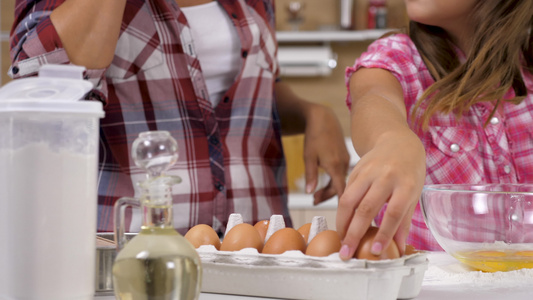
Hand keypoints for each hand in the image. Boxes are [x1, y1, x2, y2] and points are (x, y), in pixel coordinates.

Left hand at [302, 104, 349, 203]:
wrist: (323, 117)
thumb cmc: (314, 136)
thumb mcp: (308, 156)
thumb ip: (311, 176)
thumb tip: (310, 193)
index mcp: (335, 165)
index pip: (342, 191)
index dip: (342, 205)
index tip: (338, 216)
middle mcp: (344, 164)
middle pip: (340, 188)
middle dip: (328, 196)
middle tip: (314, 201)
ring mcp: (346, 160)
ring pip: (340, 181)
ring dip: (330, 189)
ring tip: (316, 195)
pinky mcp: (344, 157)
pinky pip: (341, 173)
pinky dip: (334, 181)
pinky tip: (325, 183)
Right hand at [336, 131, 424, 259]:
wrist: (396, 140)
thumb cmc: (409, 171)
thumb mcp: (413, 193)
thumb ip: (404, 220)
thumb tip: (398, 248)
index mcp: (406, 184)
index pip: (394, 213)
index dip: (384, 234)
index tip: (375, 252)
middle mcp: (386, 176)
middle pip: (366, 208)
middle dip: (354, 233)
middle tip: (347, 252)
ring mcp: (368, 171)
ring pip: (349, 200)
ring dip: (342, 222)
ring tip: (341, 239)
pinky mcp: (354, 169)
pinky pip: (345, 192)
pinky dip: (342, 211)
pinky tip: (343, 223)